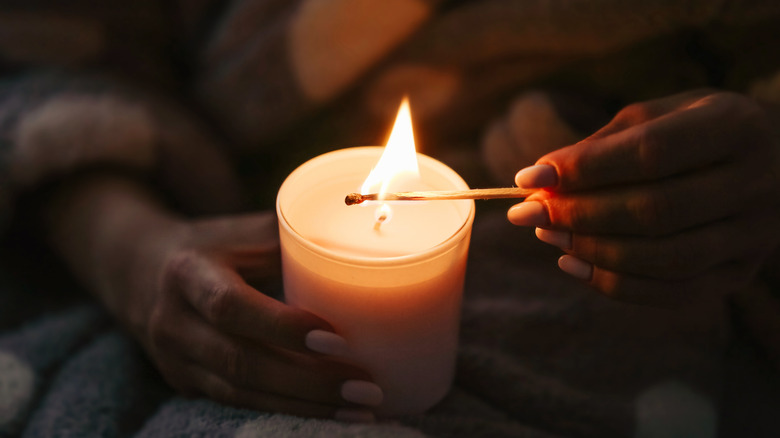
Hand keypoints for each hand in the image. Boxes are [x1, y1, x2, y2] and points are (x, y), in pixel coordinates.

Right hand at [130, 213, 382, 420]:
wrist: (139, 273)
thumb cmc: (210, 247)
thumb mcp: (238, 233)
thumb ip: (290, 237)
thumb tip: (360, 241)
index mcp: (188, 274)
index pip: (231, 306)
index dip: (282, 326)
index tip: (337, 339)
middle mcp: (173, 322)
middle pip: (240, 362)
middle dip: (308, 381)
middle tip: (366, 386)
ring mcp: (176, 360)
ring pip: (242, 394)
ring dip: (305, 405)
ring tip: (361, 406)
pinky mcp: (186, 384)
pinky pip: (239, 404)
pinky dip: (287, 409)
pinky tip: (330, 412)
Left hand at [507, 90, 779, 305]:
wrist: (777, 163)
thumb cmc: (698, 132)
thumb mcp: (659, 117)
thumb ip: (603, 145)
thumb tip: (539, 180)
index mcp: (733, 126)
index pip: (651, 153)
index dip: (584, 169)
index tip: (529, 179)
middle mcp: (755, 182)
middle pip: (656, 211)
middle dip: (580, 216)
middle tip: (528, 214)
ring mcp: (754, 234)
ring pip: (664, 258)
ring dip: (593, 251)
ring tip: (548, 236)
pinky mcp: (740, 272)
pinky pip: (674, 293)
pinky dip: (616, 285)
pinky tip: (574, 265)